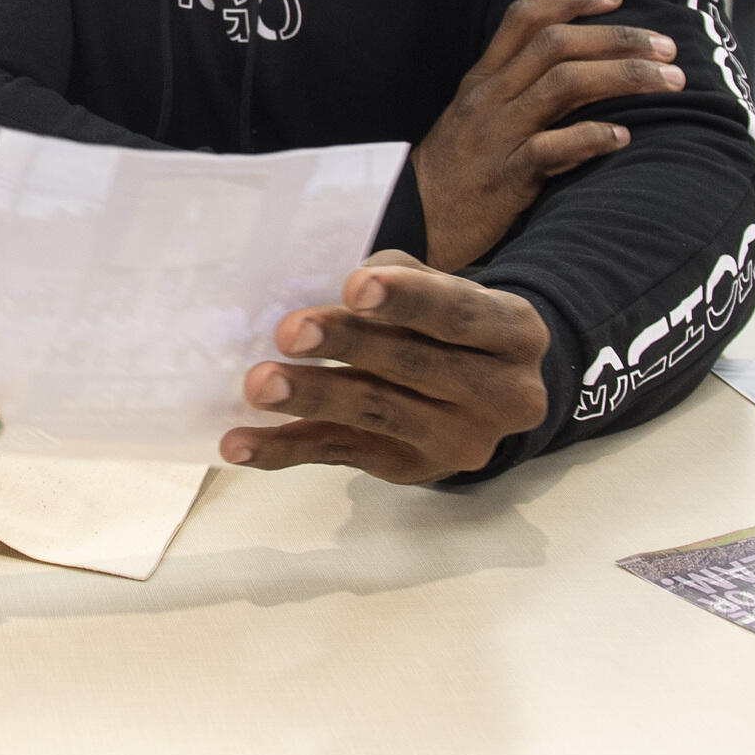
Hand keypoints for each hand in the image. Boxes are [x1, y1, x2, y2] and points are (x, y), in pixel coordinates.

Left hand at [221, 251, 550, 483]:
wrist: (491, 396)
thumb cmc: (452, 325)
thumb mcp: (444, 290)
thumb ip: (397, 284)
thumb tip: (321, 290)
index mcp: (513, 333)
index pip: (459, 313)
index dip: (407, 300)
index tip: (354, 288)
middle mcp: (501, 395)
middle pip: (414, 364)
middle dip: (348, 345)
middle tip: (290, 332)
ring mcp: (458, 441)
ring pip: (376, 413)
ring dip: (312, 397)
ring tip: (260, 385)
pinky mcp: (409, 470)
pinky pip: (340, 454)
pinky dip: (284, 450)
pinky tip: (240, 445)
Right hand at [413, 0, 682, 270]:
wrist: (410, 226)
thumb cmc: (452, 175)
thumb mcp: (472, 120)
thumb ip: (513, 91)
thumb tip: (575, 69)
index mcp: (481, 81)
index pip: (524, 18)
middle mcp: (488, 99)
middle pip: (556, 44)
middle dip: (619, 38)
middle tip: (667, 48)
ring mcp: (495, 137)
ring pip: (563, 85)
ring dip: (624, 77)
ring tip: (669, 83)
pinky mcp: (504, 179)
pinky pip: (552, 149)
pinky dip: (592, 137)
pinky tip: (624, 137)